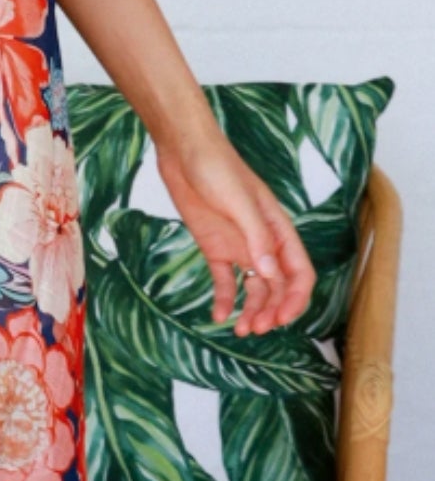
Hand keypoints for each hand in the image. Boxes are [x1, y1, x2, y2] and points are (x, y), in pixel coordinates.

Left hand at [155, 128, 315, 336]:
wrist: (181, 149)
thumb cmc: (216, 166)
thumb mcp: (239, 200)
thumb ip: (255, 236)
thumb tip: (270, 274)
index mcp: (277, 230)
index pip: (299, 272)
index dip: (296, 298)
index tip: (283, 318)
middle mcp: (261, 242)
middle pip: (278, 287)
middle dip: (273, 311)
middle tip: (257, 329)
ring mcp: (238, 246)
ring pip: (254, 288)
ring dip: (252, 310)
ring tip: (242, 330)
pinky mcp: (214, 247)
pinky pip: (225, 280)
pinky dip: (224, 300)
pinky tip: (219, 315)